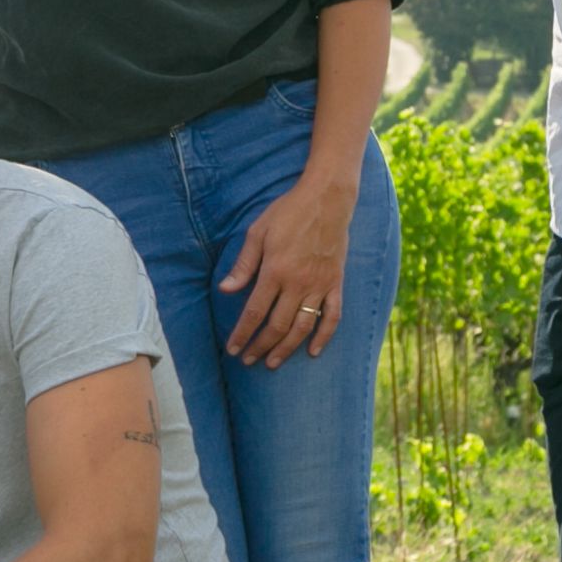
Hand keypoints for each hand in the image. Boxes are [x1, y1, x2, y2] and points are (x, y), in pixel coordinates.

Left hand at [220, 169, 355, 365]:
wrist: (327, 199)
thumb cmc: (288, 212)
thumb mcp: (258, 232)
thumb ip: (243, 264)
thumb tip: (225, 290)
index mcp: (275, 271)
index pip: (255, 312)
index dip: (243, 334)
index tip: (233, 349)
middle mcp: (298, 283)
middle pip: (277, 325)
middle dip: (261, 347)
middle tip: (248, 361)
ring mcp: (319, 285)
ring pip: (303, 327)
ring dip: (287, 348)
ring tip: (273, 362)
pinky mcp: (336, 283)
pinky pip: (332, 316)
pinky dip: (324, 336)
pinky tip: (314, 351)